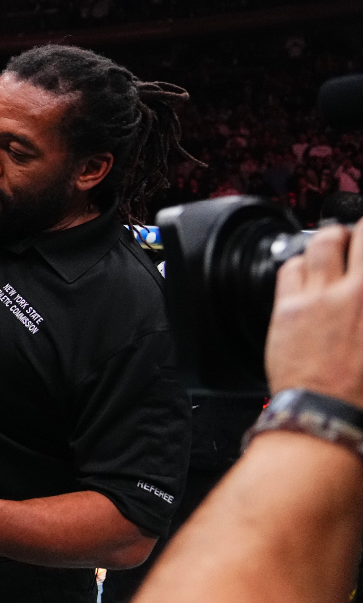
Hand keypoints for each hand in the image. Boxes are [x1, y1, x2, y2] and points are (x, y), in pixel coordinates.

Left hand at [269, 222, 362, 406]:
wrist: (326, 411)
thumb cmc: (359, 389)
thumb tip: (358, 296)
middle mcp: (353, 293)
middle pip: (354, 235)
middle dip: (355, 231)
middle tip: (356, 235)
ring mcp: (319, 296)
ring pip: (320, 244)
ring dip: (327, 240)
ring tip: (330, 246)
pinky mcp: (288, 306)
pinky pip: (290, 268)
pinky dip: (299, 263)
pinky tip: (303, 271)